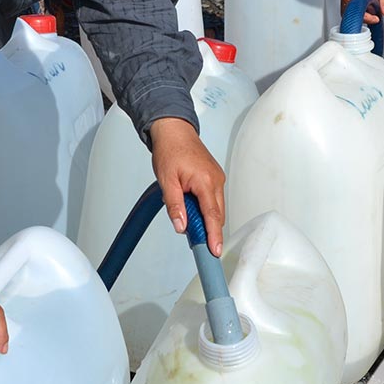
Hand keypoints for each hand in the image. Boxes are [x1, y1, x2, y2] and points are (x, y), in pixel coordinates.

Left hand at [149, 117, 224, 256]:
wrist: (174, 131)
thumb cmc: (170, 150)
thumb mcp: (166, 180)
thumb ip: (174, 205)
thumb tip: (181, 226)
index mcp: (205, 181)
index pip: (212, 215)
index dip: (214, 236)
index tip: (215, 251)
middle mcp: (216, 180)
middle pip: (216, 214)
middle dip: (207, 229)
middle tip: (194, 240)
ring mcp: (217, 178)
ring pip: (215, 208)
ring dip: (204, 217)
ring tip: (186, 217)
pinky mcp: (214, 178)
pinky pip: (213, 199)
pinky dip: (204, 208)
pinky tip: (191, 207)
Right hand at [338, 0, 383, 24]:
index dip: (349, 1)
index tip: (360, 10)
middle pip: (346, 3)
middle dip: (358, 13)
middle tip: (373, 18)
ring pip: (349, 11)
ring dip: (362, 17)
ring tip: (375, 18)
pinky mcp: (356, 3)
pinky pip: (355, 14)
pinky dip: (365, 18)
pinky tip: (374, 17)